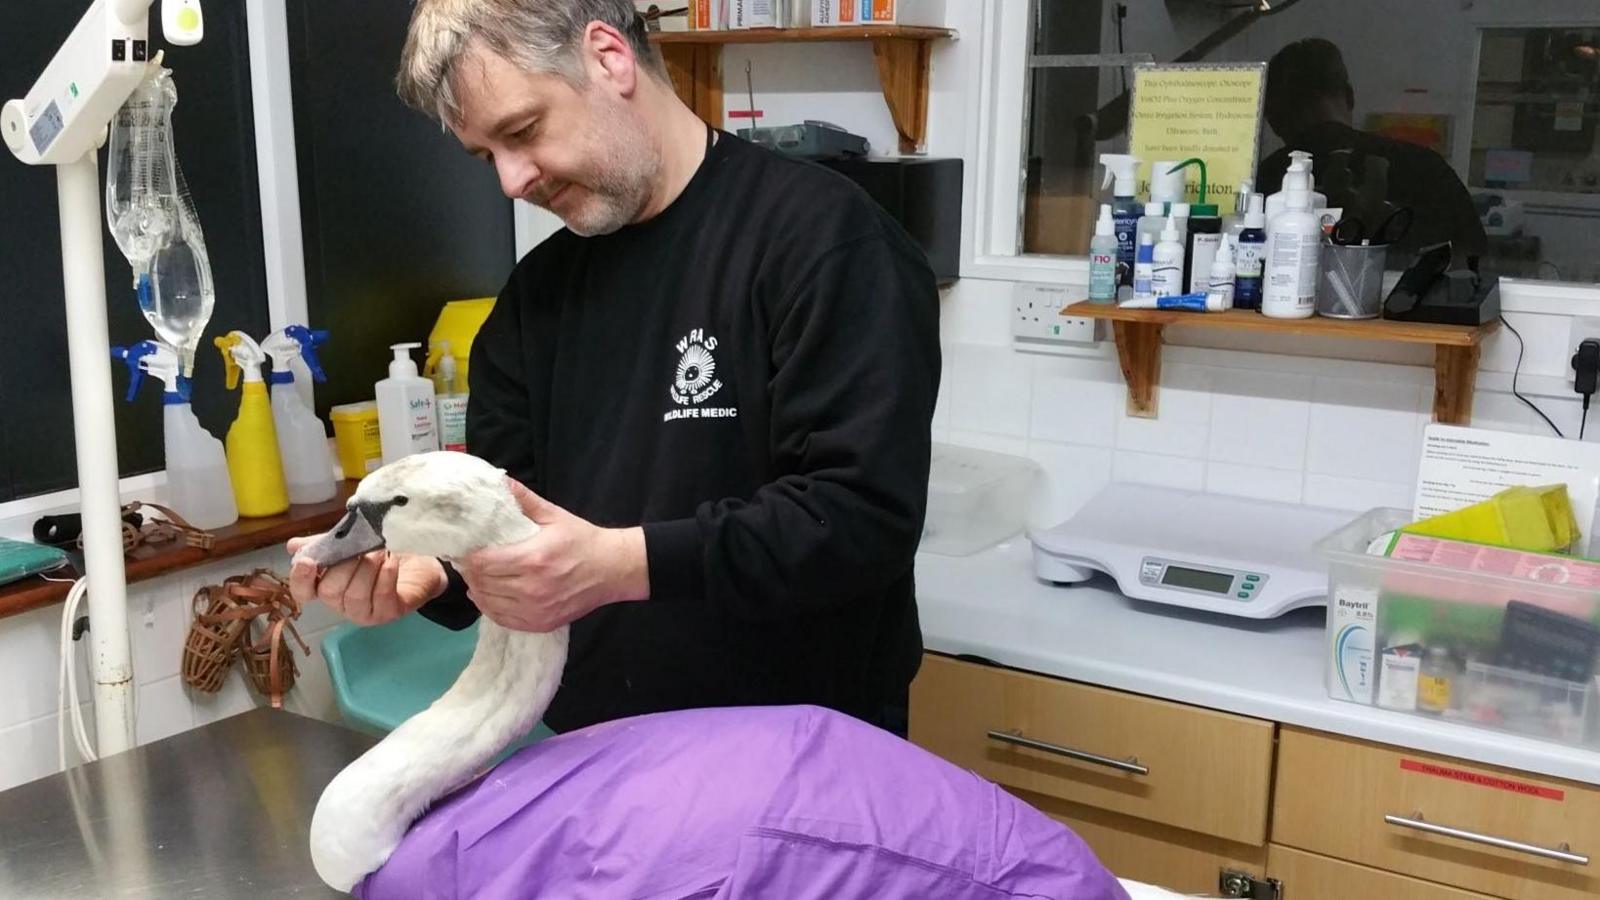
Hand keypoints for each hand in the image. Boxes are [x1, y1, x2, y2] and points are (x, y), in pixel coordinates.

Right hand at [286, 537, 447, 625]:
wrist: (420, 565)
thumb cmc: (381, 556)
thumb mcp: (350, 546)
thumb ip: (323, 545)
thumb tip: (293, 547)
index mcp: (328, 588)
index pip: (303, 592)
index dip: (301, 579)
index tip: (307, 561)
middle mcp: (343, 605)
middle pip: (329, 592)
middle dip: (344, 565)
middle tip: (362, 548)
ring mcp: (365, 613)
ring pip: (355, 594)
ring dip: (367, 567)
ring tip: (380, 551)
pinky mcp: (389, 613)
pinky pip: (381, 595)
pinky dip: (385, 575)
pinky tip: (391, 561)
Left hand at [454, 479, 648, 632]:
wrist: (613, 570)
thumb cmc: (583, 541)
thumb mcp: (554, 516)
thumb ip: (524, 500)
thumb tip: (500, 480)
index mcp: (533, 558)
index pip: (483, 563)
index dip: (468, 557)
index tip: (463, 550)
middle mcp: (532, 588)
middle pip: (483, 583)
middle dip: (471, 573)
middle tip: (468, 562)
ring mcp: (536, 609)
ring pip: (489, 603)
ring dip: (478, 590)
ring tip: (476, 578)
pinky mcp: (541, 623)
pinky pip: (503, 619)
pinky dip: (490, 608)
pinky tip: (487, 597)